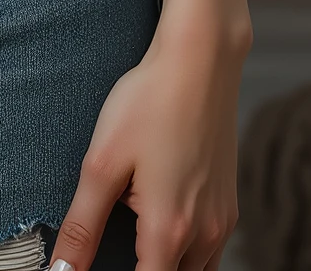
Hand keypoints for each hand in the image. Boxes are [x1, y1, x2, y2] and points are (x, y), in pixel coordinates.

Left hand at [48, 20, 247, 270]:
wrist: (200, 60)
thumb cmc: (148, 103)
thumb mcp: (102, 162)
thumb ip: (82, 225)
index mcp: (168, 231)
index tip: (92, 266)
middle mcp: (203, 236)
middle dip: (141, 270)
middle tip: (111, 248)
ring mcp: (221, 222)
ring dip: (164, 264)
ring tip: (132, 241)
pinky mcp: (229, 205)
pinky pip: (208, 252)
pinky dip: (184, 253)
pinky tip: (160, 224)